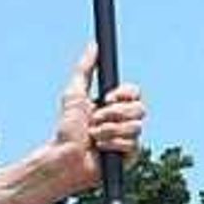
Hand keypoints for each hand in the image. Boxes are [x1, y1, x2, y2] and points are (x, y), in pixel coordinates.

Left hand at [50, 44, 148, 195]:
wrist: (64, 157)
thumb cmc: (66, 128)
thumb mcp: (74, 93)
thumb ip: (85, 69)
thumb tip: (93, 45)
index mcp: (114, 105)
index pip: (135, 93)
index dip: (124, 95)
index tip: (107, 98)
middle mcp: (123, 120)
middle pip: (140, 109)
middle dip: (113, 115)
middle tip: (94, 122)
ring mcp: (128, 139)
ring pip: (135, 127)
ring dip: (109, 131)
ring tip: (94, 137)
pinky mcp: (129, 157)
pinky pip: (132, 144)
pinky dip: (112, 145)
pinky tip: (100, 149)